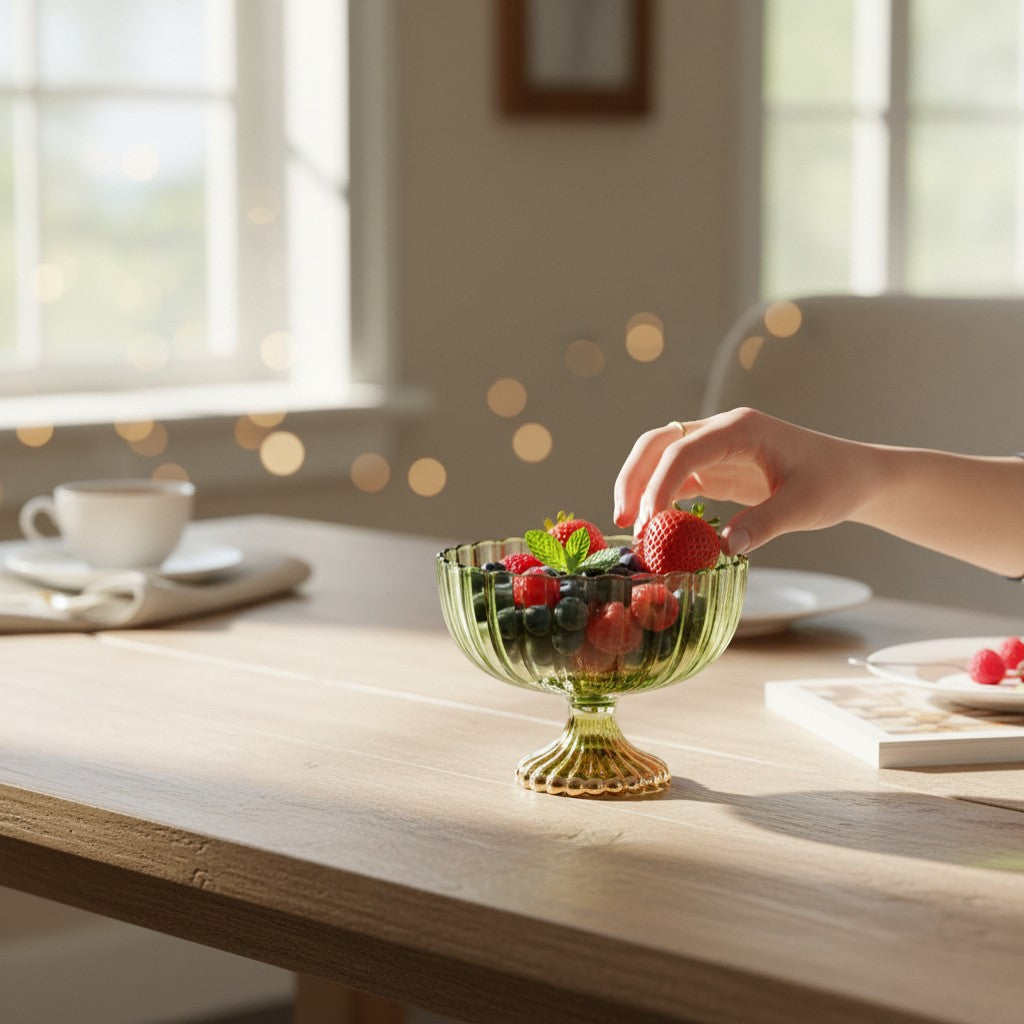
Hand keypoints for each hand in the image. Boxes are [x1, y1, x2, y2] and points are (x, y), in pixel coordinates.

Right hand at [612, 407, 874, 555]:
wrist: (854, 474)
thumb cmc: (835, 482)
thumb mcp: (805, 505)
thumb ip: (765, 524)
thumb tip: (723, 548)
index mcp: (740, 429)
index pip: (682, 450)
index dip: (658, 485)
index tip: (649, 524)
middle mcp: (721, 431)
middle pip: (658, 443)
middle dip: (634, 478)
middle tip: (623, 520)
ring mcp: (715, 448)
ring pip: (660, 457)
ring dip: (640, 487)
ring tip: (633, 527)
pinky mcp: (716, 468)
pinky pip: (676, 478)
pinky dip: (660, 498)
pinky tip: (656, 526)